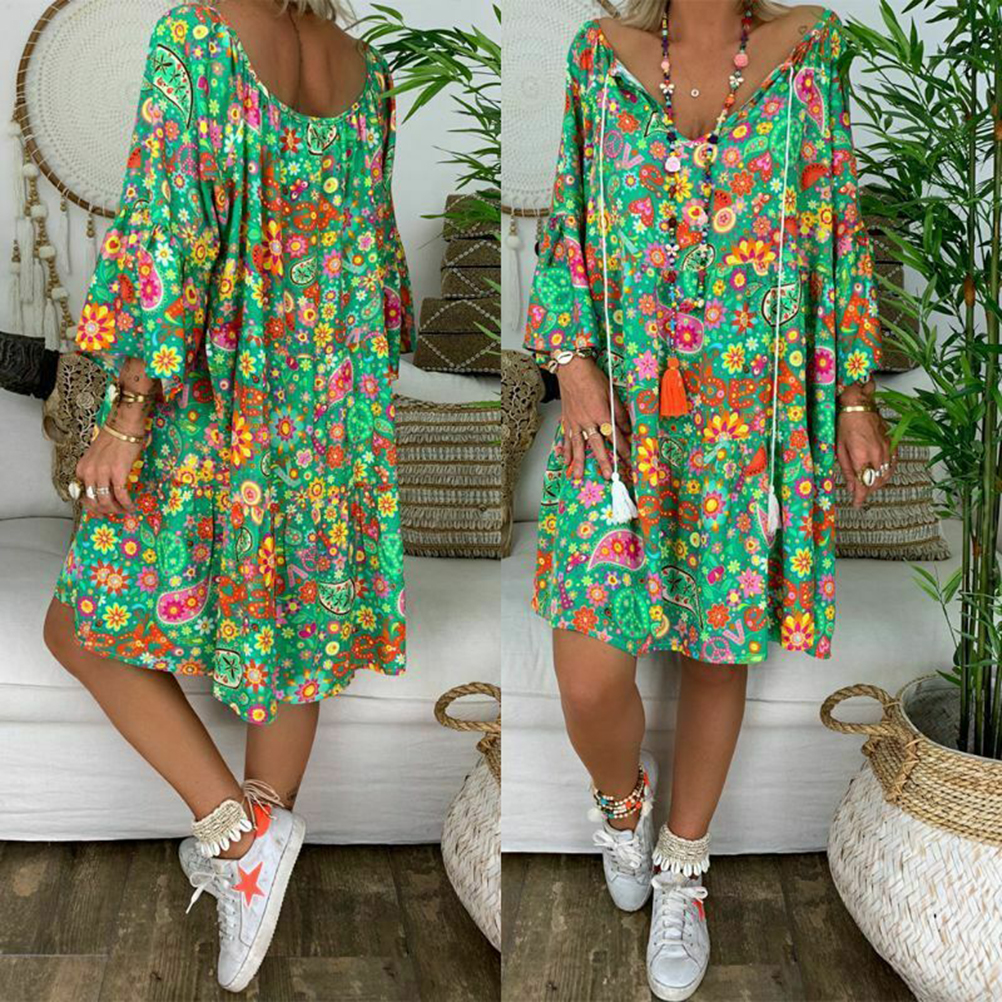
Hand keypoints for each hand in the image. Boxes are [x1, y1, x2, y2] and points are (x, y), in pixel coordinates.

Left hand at [76, 423, 144, 515]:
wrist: (123, 427)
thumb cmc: (112, 439)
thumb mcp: (95, 457)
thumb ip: (95, 472)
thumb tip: (102, 487)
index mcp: (82, 469)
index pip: (83, 496)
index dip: (92, 508)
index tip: (100, 512)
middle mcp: (89, 473)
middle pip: (94, 501)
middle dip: (105, 511)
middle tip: (114, 514)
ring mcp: (103, 473)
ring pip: (106, 501)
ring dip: (116, 509)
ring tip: (124, 510)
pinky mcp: (118, 473)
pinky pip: (121, 495)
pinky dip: (127, 504)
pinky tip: (131, 506)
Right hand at [556, 355, 630, 479]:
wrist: (571, 368)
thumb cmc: (591, 377)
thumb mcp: (611, 393)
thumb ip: (619, 412)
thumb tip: (627, 428)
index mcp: (601, 413)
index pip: (615, 436)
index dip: (622, 448)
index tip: (627, 459)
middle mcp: (587, 420)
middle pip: (597, 445)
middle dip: (603, 461)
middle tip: (607, 475)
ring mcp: (575, 422)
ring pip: (578, 446)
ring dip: (579, 462)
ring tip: (579, 476)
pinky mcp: (567, 420)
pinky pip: (566, 439)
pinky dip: (566, 451)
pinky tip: (566, 461)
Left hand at [837, 409, 893, 508]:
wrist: (858, 405)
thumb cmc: (845, 424)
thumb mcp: (839, 449)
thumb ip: (846, 470)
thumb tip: (851, 487)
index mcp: (861, 456)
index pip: (864, 484)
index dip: (861, 497)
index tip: (857, 504)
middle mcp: (876, 454)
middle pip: (876, 482)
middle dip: (867, 491)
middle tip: (859, 494)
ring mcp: (886, 449)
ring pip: (886, 475)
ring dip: (877, 483)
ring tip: (868, 486)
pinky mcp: (891, 444)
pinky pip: (892, 464)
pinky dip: (886, 473)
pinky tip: (880, 474)